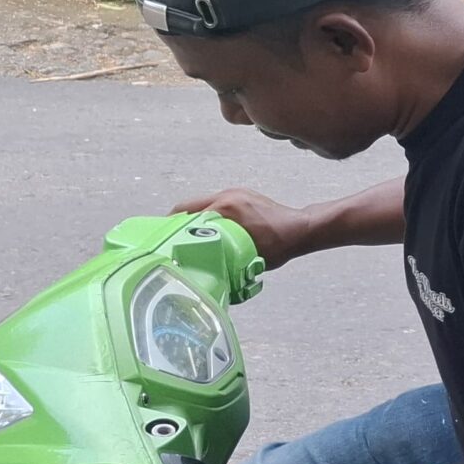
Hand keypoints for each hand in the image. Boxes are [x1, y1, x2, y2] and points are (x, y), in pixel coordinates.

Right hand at [174, 188, 311, 268]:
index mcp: (226, 208)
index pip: (185, 213)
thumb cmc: (279, 245)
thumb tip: (200, 271)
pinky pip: (214, 204)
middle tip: (170, 241)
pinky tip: (206, 231)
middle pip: (188, 206)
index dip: (171, 228)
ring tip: (186, 238)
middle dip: (177, 223)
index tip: (162, 240)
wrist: (301, 228)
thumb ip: (222, 258)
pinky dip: (206, 215)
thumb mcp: (246, 256)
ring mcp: (234, 192)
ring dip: (192, 219)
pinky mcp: (241, 194)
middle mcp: (227, 195)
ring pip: (201, 204)